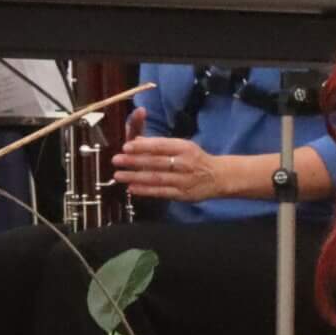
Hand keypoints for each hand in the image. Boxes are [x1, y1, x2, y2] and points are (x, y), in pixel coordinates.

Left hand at [115, 121, 229, 203]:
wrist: (218, 177)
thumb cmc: (196, 159)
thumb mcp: (183, 146)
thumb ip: (160, 144)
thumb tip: (136, 140)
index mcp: (184, 148)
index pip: (161, 145)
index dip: (143, 146)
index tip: (126, 146)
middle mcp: (185, 163)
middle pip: (156, 162)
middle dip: (134, 161)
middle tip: (117, 160)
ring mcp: (184, 180)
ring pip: (156, 178)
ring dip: (135, 177)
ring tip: (119, 175)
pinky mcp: (182, 194)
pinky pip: (161, 192)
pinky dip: (145, 191)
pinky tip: (132, 188)